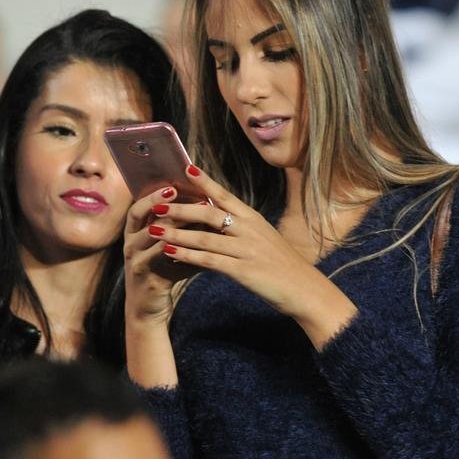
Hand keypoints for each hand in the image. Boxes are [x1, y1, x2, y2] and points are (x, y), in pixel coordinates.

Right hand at [122, 184, 199, 335]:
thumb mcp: (175, 247)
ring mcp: (134, 258)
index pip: (140, 204)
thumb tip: (214, 205)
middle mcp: (130, 242)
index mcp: (136, 231)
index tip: (172, 180)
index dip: (154, 192)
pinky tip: (191, 243)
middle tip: (175, 190)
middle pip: (137, 214)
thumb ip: (187, 229)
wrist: (150, 308)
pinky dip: (174, 248)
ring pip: (149, 234)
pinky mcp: (143, 275)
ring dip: (170, 222)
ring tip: (189, 214)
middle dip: (156, 200)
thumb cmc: (166, 272)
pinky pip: (157, 257)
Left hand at [140, 165, 355, 344]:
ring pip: (203, 237)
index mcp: (253, 218)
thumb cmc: (283, 265)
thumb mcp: (263, 238)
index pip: (224, 194)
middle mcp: (248, 229)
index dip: (204, 181)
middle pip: (208, 213)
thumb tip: (216, 217)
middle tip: (155, 204)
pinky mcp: (243, 271)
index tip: (184, 168)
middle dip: (179, 208)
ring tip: (153, 230)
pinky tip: (170, 254)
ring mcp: (246, 250)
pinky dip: (187, 256)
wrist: (305, 290)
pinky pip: (209, 260)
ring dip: (176, 233)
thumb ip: (241, 227)